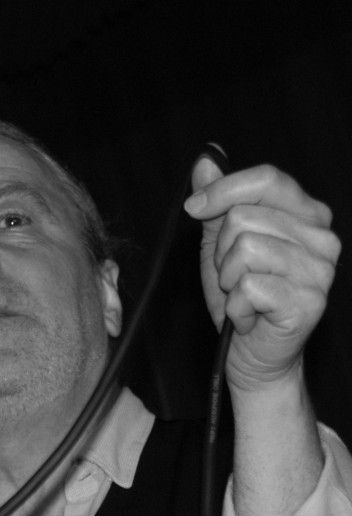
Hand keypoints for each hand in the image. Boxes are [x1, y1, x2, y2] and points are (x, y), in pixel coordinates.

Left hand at [185, 159, 340, 392]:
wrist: (254, 354)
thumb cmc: (241, 297)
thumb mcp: (221, 245)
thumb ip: (217, 204)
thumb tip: (205, 161)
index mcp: (307, 215)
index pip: (267, 178)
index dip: (223, 190)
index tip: (194, 208)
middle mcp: (322, 239)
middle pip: (245, 217)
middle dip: (222, 251)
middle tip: (233, 277)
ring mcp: (319, 271)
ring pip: (244, 249)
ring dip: (228, 280)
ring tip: (241, 296)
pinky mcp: (308, 301)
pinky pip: (247, 286)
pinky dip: (235, 306)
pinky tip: (249, 316)